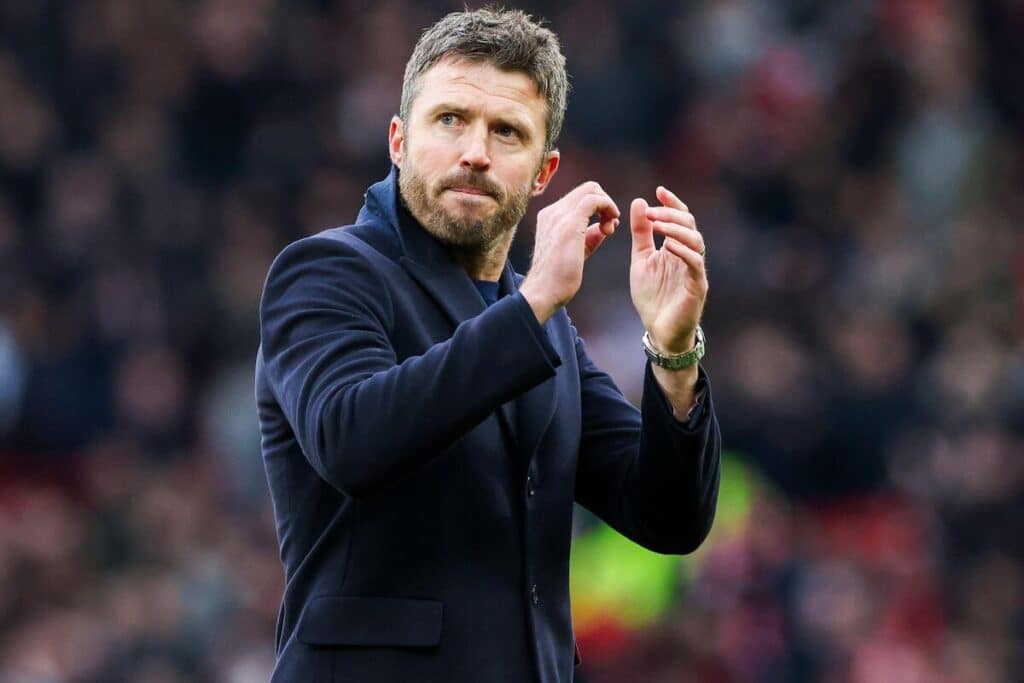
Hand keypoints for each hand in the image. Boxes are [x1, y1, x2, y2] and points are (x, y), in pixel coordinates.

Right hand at [520, 181, 618, 323]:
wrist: (543, 291)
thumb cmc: (557, 278)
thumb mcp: (575, 252)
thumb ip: (588, 237)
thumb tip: (603, 228)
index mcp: (551, 217)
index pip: (580, 197)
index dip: (599, 208)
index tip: (606, 228)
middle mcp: (553, 211)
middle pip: (588, 188)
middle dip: (606, 204)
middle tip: (610, 228)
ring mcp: (559, 215)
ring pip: (592, 190)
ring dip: (608, 206)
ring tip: (609, 229)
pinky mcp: (569, 223)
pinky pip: (595, 200)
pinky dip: (609, 208)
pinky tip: (609, 228)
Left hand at [629, 186, 706, 353]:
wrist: (659, 331)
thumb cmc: (652, 297)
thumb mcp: (641, 259)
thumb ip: (641, 233)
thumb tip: (639, 202)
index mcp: (676, 247)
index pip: (680, 218)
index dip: (672, 203)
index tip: (658, 191)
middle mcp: (689, 255)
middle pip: (689, 225)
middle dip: (671, 214)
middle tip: (651, 211)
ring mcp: (695, 270)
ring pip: (695, 241)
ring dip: (676, 230)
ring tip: (657, 225)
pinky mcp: (697, 287)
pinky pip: (695, 264)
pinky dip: (683, 252)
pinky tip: (667, 245)